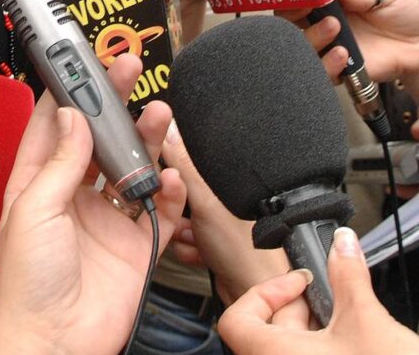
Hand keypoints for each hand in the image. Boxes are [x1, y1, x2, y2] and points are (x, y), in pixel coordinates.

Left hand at [0, 55, 186, 354]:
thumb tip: (72, 117)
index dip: (66, 91)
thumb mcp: (34, 209)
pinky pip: (160, 205)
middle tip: (128, 70)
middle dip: (113, 102)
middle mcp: (72, 197)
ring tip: (157, 116)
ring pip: (132, 164)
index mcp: (35, 184)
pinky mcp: (137, 242)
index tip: (80, 62)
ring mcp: (106, 218)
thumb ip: (60, 161)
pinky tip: (165, 180)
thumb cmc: (28, 287)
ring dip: (145, 138)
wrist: (56, 342)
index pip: (52, 124)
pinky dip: (168, 188)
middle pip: (97, 137)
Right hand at [159, 117, 300, 316]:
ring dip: (182, 232)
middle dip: (176, 208)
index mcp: (228, 175)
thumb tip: (169, 127)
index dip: (173, 169)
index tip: (164, 180)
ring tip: (197, 240)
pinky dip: (190, 248)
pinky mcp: (216, 240)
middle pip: (182, 190)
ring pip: (181, 217)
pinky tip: (202, 253)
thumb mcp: (206, 202)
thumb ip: (184, 164)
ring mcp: (222, 218)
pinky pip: (188, 238)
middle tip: (187, 219)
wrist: (254, 292)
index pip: (191, 159)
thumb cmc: (244, 248)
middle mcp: (227, 194)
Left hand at [217, 226, 418, 354]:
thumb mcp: (367, 320)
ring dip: (315, 330)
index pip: (237, 320)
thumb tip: (343, 245)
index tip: (299, 283)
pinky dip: (322, 349)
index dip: (265, 293)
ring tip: (348, 323)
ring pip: (290, 349)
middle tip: (333, 297)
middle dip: (302, 307)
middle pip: (269, 331)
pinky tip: (351, 343)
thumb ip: (349, 276)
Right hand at [297, 0, 418, 83]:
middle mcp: (324, 22)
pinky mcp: (339, 70)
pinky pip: (321, 72)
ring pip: (299, 48)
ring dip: (311, 37)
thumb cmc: (402, 13)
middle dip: (292, 14)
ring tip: (334, 28)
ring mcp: (329, 47)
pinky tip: (343, 54)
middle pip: (289, 21)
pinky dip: (326, 64)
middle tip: (309, 8)